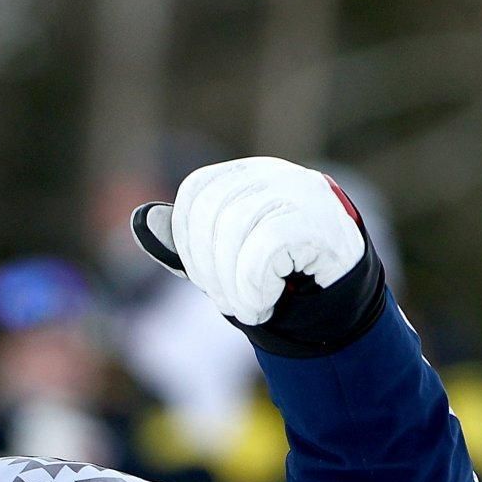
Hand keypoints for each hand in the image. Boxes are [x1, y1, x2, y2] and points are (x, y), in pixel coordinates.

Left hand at [130, 157, 384, 355]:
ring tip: (247, 307)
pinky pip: (265, 247)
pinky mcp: (322, 220)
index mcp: (246, 176)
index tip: (204, 278)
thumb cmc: (277, 278)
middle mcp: (274, 173)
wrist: (341, 301)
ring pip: (236, 229)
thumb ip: (185, 245)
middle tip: (227, 300)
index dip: (188, 241)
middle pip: (213, 212)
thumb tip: (140, 221)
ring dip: (232, 284)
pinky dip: (253, 286)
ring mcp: (302, 192)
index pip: (197, 192)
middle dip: (209, 268)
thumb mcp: (224, 262)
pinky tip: (262, 303)